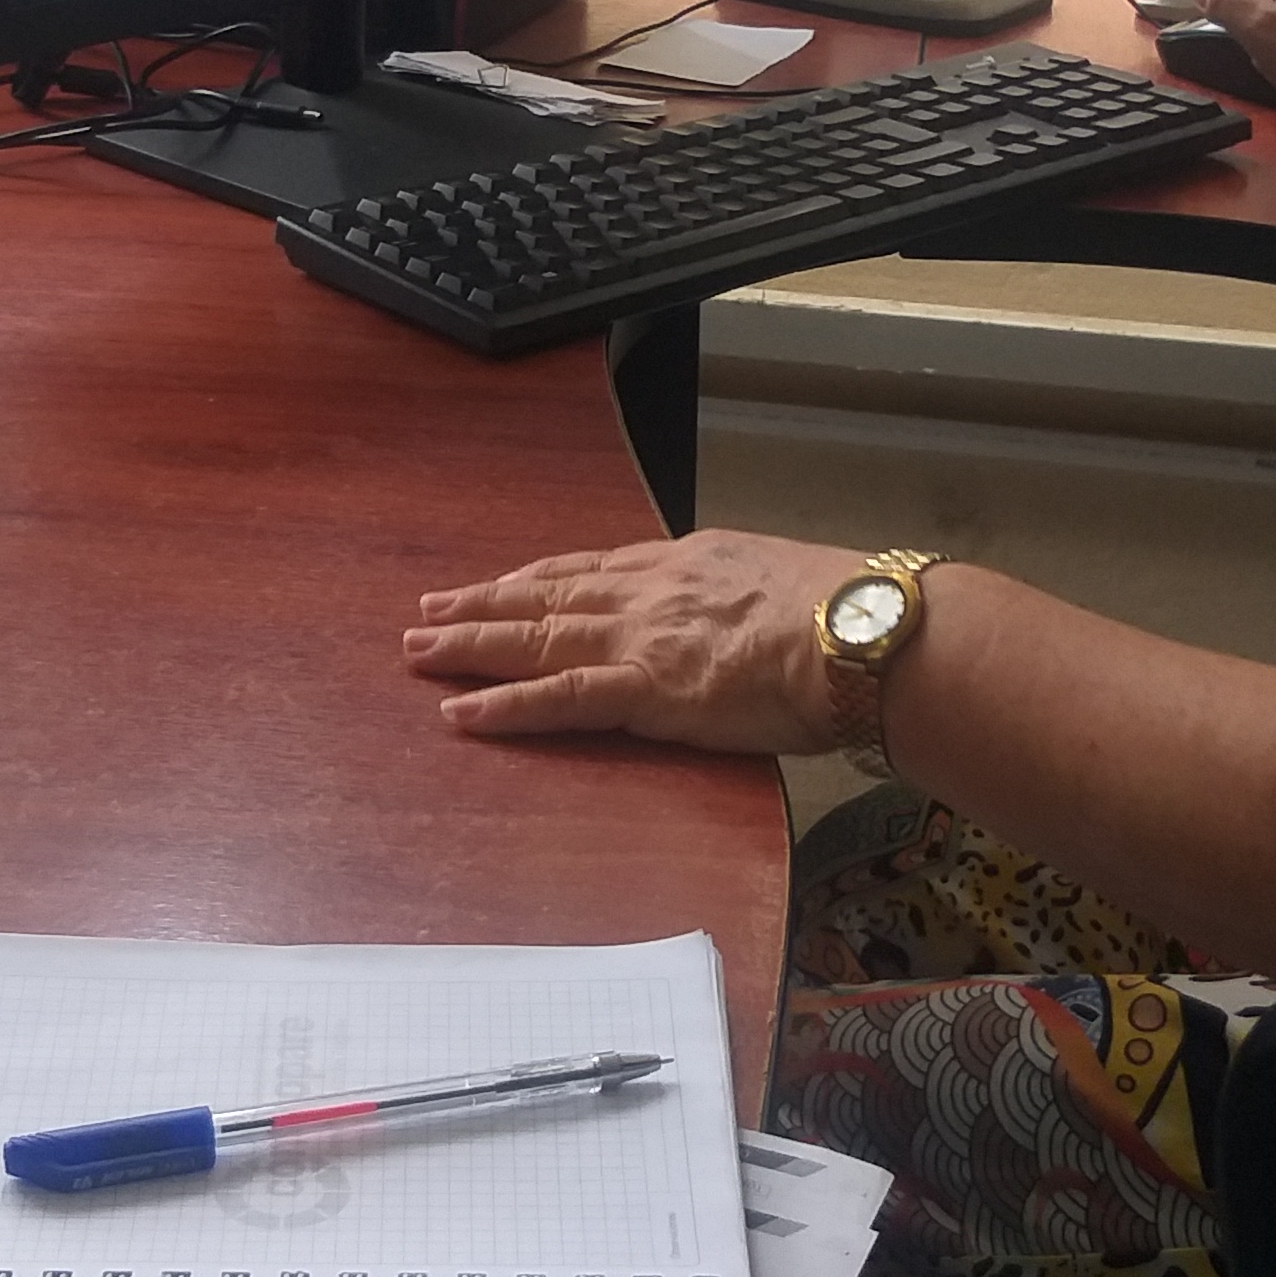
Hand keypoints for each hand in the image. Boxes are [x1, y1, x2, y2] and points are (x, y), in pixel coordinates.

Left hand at [402, 531, 873, 747]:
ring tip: (418, 651)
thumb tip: (738, 611)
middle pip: (545, 596)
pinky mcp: (645, 689)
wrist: (858, 631)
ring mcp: (640, 639)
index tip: (498, 584)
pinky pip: (560, 700)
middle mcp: (647, 592)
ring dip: (471, 646)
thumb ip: (737, 594)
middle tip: (426, 613)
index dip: (535, 578)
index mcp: (681, 563)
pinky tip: (460, 713)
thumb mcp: (777, 577)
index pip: (590, 569)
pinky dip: (506, 705)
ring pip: (536, 639)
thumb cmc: (841, 613)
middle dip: (482, 606)